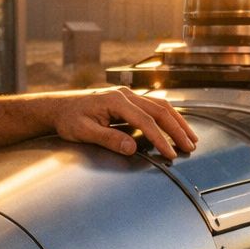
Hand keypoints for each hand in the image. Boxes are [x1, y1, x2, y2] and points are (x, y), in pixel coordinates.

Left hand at [50, 86, 197, 158]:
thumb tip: (131, 148)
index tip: (170, 154)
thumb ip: (108, 138)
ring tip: (191, 138)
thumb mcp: (84, 132)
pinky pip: (154, 105)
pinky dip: (168, 116)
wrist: (58, 107)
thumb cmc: (69, 120)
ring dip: (177, 121)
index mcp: (115, 100)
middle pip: (159, 110)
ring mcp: (128, 95)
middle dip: (176, 129)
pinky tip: (177, 126)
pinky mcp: (128, 99)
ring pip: (160, 105)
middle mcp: (125, 94)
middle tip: (190, 146)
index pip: (145, 121)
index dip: (160, 138)